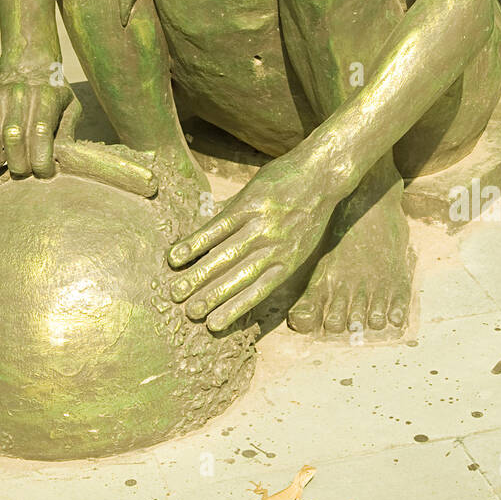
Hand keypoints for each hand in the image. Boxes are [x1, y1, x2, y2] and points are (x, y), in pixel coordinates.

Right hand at [0, 70, 71, 177]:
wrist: (29, 67)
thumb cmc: (52, 96)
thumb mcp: (70, 107)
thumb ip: (67, 133)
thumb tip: (58, 160)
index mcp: (45, 96)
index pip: (40, 132)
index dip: (41, 160)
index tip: (44, 172)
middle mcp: (17, 94)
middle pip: (12, 136)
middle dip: (18, 164)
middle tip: (23, 169)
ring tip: (3, 161)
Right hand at [166, 157, 335, 330]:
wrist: (322, 173)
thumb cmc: (308, 209)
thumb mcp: (298, 240)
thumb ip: (270, 256)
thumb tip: (240, 270)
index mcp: (287, 262)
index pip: (257, 292)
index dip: (234, 309)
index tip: (212, 326)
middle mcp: (273, 248)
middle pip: (237, 277)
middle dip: (211, 297)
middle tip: (188, 313)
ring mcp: (261, 225)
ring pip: (224, 256)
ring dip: (199, 275)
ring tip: (177, 291)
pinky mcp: (250, 204)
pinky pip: (218, 227)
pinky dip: (197, 242)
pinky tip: (178, 254)